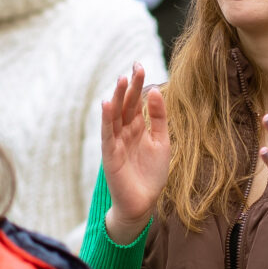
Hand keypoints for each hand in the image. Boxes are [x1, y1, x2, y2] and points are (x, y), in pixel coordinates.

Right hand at [99, 66, 170, 245]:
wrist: (143, 203)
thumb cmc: (151, 174)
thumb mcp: (161, 141)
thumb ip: (158, 118)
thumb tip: (156, 91)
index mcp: (138, 128)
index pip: (136, 101)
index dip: (138, 84)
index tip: (140, 65)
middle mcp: (125, 132)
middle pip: (126, 104)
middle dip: (130, 86)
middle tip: (135, 66)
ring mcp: (116, 142)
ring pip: (115, 115)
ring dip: (117, 97)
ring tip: (121, 79)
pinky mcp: (110, 154)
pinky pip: (107, 133)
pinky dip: (106, 118)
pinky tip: (106, 104)